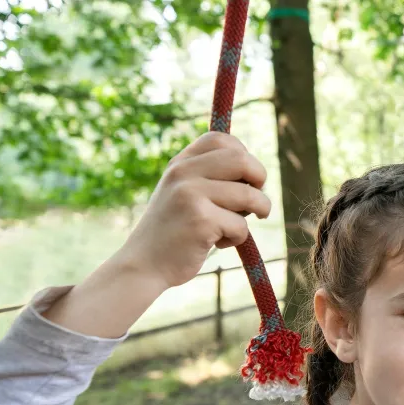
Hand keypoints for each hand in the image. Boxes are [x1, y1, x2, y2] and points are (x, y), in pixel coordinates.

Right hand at [118, 132, 271, 288]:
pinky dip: (237, 239)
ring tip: (236, 228)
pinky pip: (241, 226)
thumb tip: (258, 173)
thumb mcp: (183, 194)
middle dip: (260, 181)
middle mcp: (183, 173)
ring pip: (249, 195)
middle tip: (256, 203)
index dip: (244, 156)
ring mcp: (190, 194)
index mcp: (180, 163)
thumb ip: (209, 178)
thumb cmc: (173, 232)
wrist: (143, 265)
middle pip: (243, 160)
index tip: (245, 179)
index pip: (221, 139)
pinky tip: (217, 244)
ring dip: (256, 213)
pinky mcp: (200, 219)